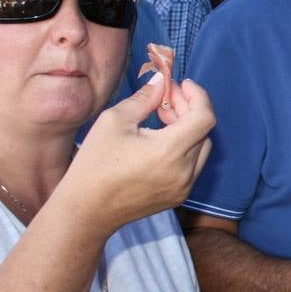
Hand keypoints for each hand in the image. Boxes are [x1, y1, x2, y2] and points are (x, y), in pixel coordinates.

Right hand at [62, 72, 213, 231]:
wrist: (86, 211)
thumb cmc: (95, 165)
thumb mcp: (115, 121)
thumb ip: (145, 98)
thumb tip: (161, 80)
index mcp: (170, 151)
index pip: (204, 117)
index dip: (197, 96)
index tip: (182, 84)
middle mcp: (184, 172)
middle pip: (203, 131)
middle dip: (189, 109)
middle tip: (166, 98)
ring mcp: (184, 187)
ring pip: (201, 148)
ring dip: (188, 128)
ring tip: (162, 118)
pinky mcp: (178, 196)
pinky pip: (193, 165)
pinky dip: (184, 148)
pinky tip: (161, 141)